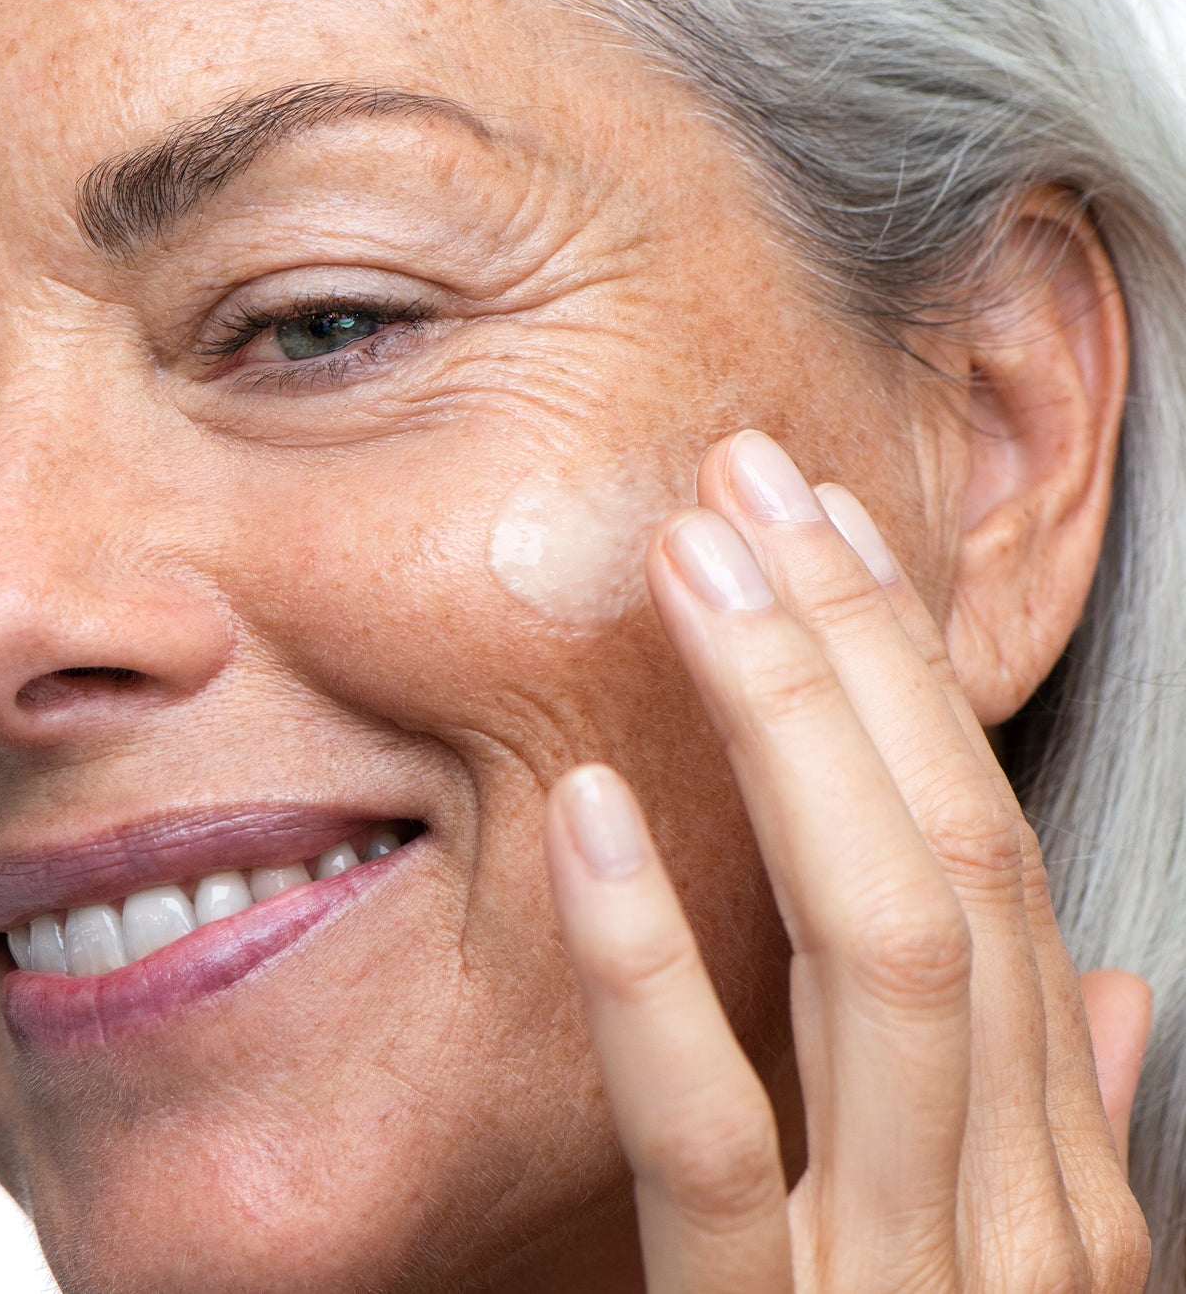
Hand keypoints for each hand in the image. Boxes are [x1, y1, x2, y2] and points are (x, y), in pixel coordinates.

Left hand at [543, 430, 1152, 1291]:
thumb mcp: (1032, 1280)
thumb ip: (1068, 1133)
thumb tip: (1111, 999)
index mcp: (1057, 1171)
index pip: (992, 859)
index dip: (907, 680)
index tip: (822, 536)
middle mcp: (1011, 1201)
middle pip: (947, 859)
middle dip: (852, 652)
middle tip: (749, 484)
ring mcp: (905, 1279)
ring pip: (875, 952)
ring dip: (782, 735)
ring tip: (697, 571)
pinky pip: (711, 1145)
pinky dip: (655, 970)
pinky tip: (587, 822)